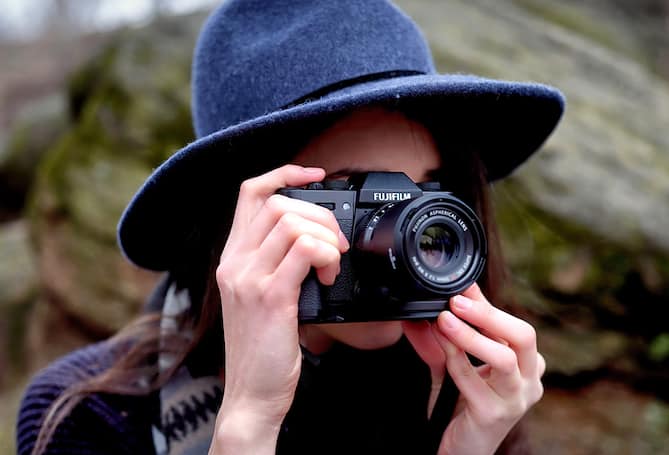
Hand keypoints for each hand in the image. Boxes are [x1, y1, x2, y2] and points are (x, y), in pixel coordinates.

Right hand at [211, 165, 348, 451]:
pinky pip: (304, 250)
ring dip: (326, 236)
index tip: (316, 174)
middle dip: (320, 213)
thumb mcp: (260, 296)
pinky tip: (329, 274)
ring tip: (332, 263)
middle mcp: (234, 262)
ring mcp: (248, 278)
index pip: (250, 193)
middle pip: (278, 202)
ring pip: (292, 222)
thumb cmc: (263, 347)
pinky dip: (326, 255)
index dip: (284, 172)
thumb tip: (314, 237)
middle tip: (336, 242)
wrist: (253, 393)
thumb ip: (276, 263)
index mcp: (232, 258)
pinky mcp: (270, 296)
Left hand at [402, 284, 544, 454]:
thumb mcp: (454, 366)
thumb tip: (427, 309)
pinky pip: (474, 379)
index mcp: (527, 367)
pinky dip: (455, 356)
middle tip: (456, 300)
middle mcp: (529, 382)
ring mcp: (515, 400)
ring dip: (470, 335)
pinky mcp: (494, 415)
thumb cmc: (462, 408)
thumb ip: (445, 339)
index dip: (487, 304)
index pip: (514, 327)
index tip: (463, 286)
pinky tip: (440, 342)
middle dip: (488, 314)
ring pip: (503, 358)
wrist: (460, 450)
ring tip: (444, 319)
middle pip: (524, 336)